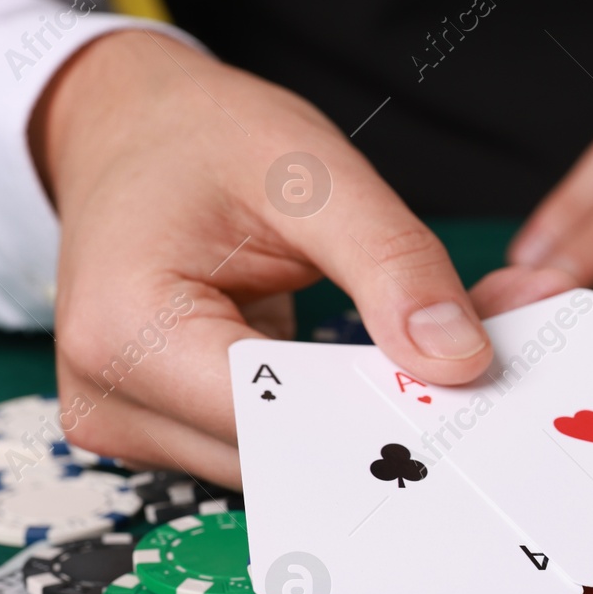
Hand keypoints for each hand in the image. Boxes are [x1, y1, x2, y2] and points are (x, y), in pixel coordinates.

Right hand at [34, 30, 516, 484]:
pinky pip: (274, 446)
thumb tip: (462, 360)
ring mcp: (135, 427)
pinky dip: (333, 408)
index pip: (279, 418)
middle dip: (387, 409)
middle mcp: (115, 401)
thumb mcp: (310, 170)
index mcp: (126, 332)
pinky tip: (372, 360)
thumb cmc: (197, 138)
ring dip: (364, 412)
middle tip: (477, 352)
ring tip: (420, 341)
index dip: (380, 408)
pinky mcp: (167, 434)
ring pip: (290, 461)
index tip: (469, 385)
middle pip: (288, 455)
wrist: (127, 131)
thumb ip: (392, 264)